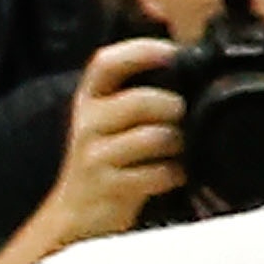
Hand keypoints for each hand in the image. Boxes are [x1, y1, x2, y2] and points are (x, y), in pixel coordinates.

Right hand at [47, 35, 186, 241]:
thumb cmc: (108, 157)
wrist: (78, 211)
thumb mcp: (113, 117)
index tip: (172, 53)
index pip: (106, 63)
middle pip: (141, 101)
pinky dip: (174, 173)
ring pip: (153, 137)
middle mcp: (88, 123)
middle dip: (174, 107)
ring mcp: (95, 156)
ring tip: (179, 148)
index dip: (140, 52)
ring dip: (178, 142)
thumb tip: (184, 60)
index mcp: (92, 98)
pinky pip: (156, 173)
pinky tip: (174, 174)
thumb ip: (139, 90)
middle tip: (183, 116)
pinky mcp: (108, 186)